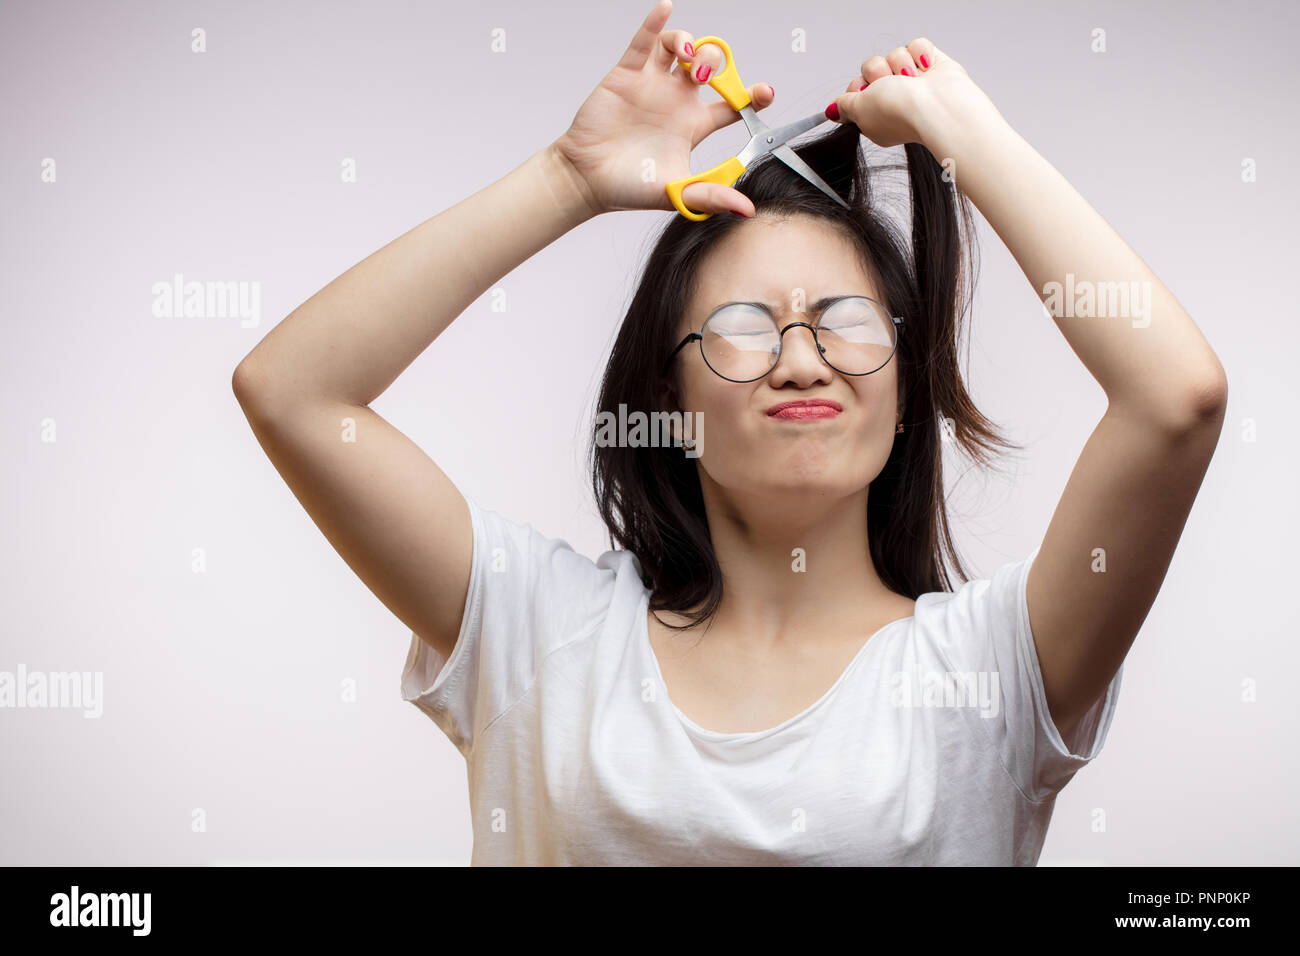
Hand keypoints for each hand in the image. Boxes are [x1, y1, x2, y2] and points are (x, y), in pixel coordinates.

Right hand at [552, 0, 775, 216]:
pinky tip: (665, 8)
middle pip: (709, 67)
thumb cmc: (629, 187)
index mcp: (693, 126)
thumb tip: (747, 210)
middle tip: (708, 77)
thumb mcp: (676, 192)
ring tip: (687, 58)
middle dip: (717, 64)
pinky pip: (644, 41)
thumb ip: (711, 196)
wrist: (587, 179)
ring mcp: (652, 84)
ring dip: (689, 43)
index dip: (750, 96)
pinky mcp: (627, 74)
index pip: (731, 104)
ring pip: (680, 47)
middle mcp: (676, 100)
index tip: (764, 94)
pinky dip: (656, 22)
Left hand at [825, 38, 994, 150]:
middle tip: (890, 87)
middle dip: (878, 74)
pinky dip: (920, 55)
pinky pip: (915, 44)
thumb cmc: (901, 112)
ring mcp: (913, 80)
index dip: (857, 88)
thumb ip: (844, 107)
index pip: (856, 89)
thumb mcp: (859, 111)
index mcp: (876, 114)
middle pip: (872, 68)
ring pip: (893, 54)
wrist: (936, 106)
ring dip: (899, 66)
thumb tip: (832, 111)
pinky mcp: (931, 63)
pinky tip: (926, 71)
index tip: (864, 95)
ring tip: (912, 82)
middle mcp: (895, 97)